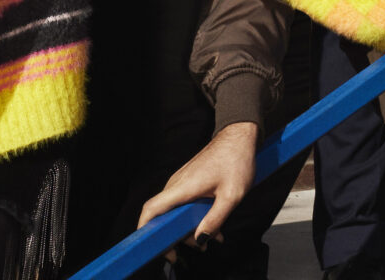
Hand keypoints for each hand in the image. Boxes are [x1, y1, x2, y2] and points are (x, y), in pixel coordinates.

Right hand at [137, 121, 255, 245]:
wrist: (239, 136)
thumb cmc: (237, 161)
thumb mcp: (232, 195)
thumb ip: (215, 219)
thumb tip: (200, 239)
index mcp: (182, 187)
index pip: (151, 209)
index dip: (146, 229)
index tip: (154, 247)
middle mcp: (176, 184)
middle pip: (164, 216)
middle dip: (179, 236)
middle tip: (201, 248)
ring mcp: (181, 182)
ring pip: (176, 211)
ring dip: (191, 227)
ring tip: (213, 237)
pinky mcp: (188, 181)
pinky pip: (185, 203)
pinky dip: (195, 216)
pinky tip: (214, 224)